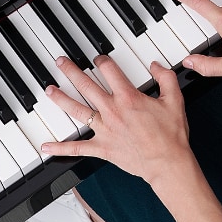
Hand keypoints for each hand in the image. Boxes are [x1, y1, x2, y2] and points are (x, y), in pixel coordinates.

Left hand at [41, 55, 199, 186]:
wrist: (167, 163)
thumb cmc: (171, 135)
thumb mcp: (175, 100)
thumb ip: (166, 78)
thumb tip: (156, 66)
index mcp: (128, 97)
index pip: (109, 70)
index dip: (102, 60)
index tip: (99, 58)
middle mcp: (111, 111)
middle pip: (86, 85)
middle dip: (71, 71)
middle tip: (60, 62)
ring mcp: (104, 129)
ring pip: (76, 110)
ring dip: (61, 99)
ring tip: (49, 90)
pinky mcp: (101, 148)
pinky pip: (77, 148)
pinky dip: (60, 148)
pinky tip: (46, 146)